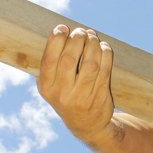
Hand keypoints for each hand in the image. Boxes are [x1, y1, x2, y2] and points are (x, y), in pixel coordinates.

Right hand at [37, 25, 114, 145]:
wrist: (86, 125)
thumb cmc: (67, 95)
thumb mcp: (53, 85)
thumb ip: (55, 62)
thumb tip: (66, 31)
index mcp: (47, 87)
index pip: (49, 60)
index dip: (56, 41)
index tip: (63, 28)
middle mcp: (63, 93)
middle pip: (69, 60)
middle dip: (76, 40)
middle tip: (81, 31)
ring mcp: (82, 97)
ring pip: (90, 64)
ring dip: (93, 45)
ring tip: (93, 36)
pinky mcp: (100, 97)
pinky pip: (104, 71)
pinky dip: (105, 55)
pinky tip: (104, 47)